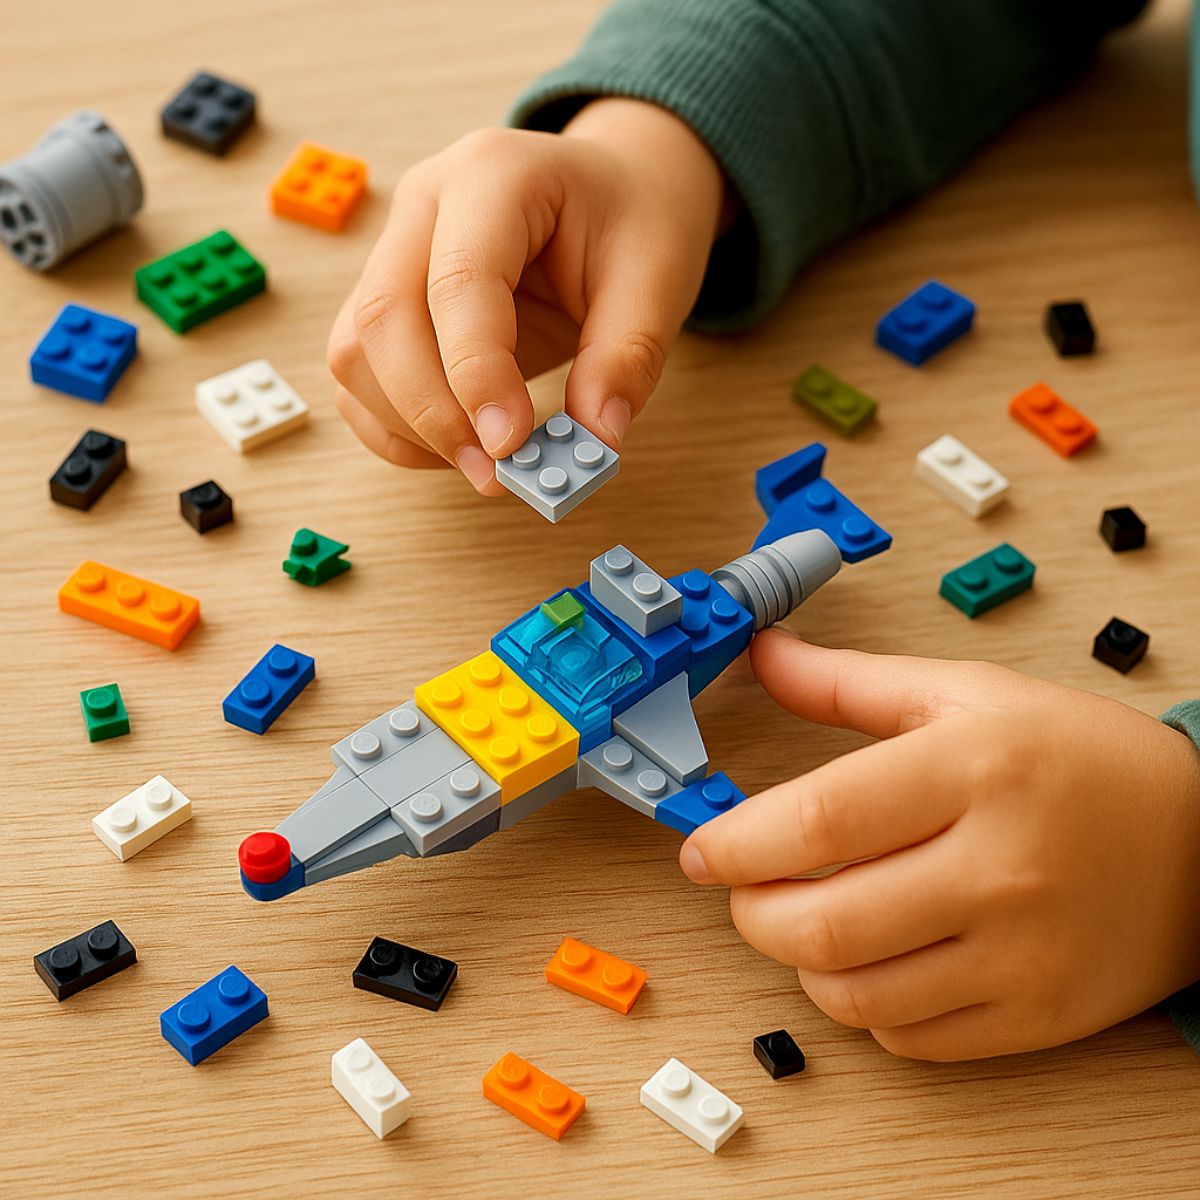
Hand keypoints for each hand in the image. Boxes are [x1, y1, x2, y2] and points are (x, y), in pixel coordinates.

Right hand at [327, 98, 725, 492]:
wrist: (612, 193)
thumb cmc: (631, 221)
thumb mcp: (657, 277)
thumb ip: (627, 358)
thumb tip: (594, 440)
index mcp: (493, 175)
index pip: (458, 282)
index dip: (476, 373)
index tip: (511, 444)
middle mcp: (424, 205)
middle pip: (384, 318)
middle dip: (433, 413)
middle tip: (496, 475)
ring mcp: (394, 251)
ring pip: (356, 351)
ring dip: (410, 425)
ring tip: (487, 465)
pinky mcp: (386, 301)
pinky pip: (359, 376)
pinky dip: (396, 428)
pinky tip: (456, 450)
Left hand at [679, 629, 1199, 1059]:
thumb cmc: (1079, 759)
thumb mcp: (965, 694)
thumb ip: (848, 682)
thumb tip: (761, 656)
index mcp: (974, 769)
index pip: (821, 820)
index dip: (737, 841)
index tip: (702, 847)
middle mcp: (999, 866)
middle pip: (822, 923)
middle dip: (750, 912)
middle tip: (743, 887)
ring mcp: (1021, 954)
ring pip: (855, 994)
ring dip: (801, 960)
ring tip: (808, 919)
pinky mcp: (1038, 1016)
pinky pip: (910, 1037)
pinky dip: (865, 1004)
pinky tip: (873, 958)